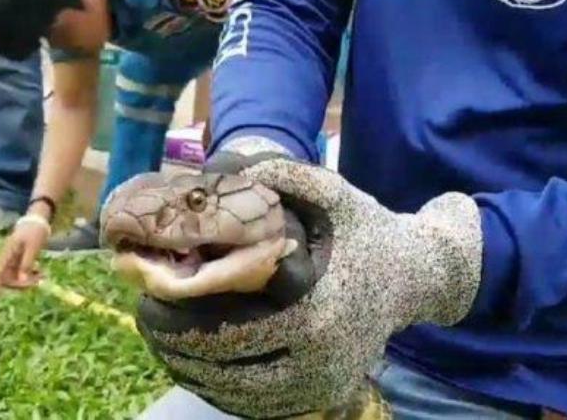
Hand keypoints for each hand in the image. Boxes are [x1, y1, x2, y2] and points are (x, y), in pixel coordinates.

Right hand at [0, 217, 49, 289]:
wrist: (37, 220)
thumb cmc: (35, 232)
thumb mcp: (33, 248)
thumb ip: (27, 264)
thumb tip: (21, 281)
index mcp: (7, 255)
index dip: (7, 285)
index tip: (23, 287)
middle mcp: (7, 258)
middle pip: (6, 279)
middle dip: (21, 284)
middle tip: (37, 282)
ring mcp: (12, 259)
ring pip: (14, 277)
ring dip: (26, 280)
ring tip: (41, 277)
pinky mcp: (18, 260)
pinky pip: (20, 272)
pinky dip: (29, 275)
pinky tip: (40, 272)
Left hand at [137, 156, 484, 418]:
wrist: (420, 276)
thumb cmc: (368, 232)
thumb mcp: (333, 195)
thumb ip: (284, 177)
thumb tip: (223, 170)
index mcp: (316, 313)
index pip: (226, 333)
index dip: (179, 322)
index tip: (148, 301)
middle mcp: (319, 360)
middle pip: (223, 367)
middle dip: (174, 345)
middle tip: (145, 319)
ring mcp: (322, 387)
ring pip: (235, 394)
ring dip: (190, 370)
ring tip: (161, 340)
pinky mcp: (323, 397)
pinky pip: (257, 404)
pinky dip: (219, 389)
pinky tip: (195, 363)